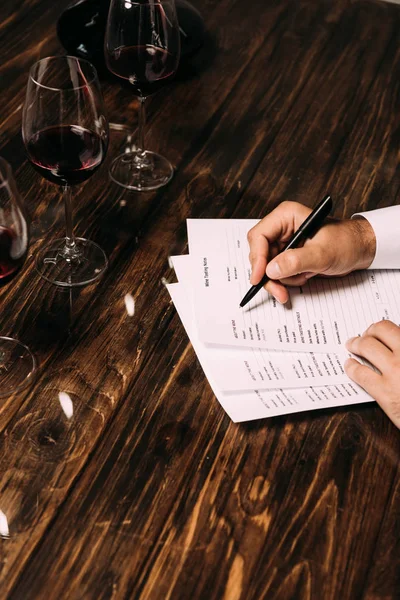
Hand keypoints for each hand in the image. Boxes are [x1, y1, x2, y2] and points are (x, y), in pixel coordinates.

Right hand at [247, 201, 375, 302]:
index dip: (257, 258)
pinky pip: (276, 272)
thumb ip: (296, 261)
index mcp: (286, 216)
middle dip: (269, 275)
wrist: (359, 250)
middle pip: (259, 254)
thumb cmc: (346, 243)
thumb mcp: (322, 253)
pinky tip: (303, 277)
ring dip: (281, 279)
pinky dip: (287, 280)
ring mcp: (283, 242)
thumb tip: (271, 270)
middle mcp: (281, 228)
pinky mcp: (286, 255)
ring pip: (266, 266)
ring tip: (303, 278)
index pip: (259, 236)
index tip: (259, 277)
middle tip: (279, 291)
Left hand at [345, 321, 399, 428]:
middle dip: (370, 330)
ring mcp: (395, 372)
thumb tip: (394, 342)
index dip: (385, 327)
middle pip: (381, 330)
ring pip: (367, 346)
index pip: (396, 327)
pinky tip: (349, 365)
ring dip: (356, 343)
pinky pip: (361, 373)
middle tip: (365, 334)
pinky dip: (352, 367)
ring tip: (352, 345)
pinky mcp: (385, 391)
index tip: (380, 329)